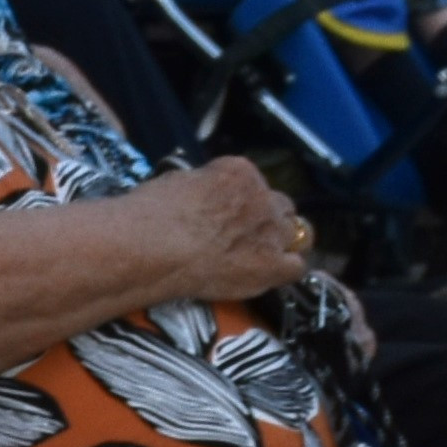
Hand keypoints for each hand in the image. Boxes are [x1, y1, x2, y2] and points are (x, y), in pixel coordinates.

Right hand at [147, 158, 316, 306]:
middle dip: (264, 218)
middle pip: (279, 205)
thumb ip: (199, 188)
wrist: (149, 249)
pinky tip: (268, 275)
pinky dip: (285, 270)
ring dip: (281, 242)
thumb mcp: (173, 183)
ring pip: (298, 233)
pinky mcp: (273, 265)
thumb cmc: (149, 215)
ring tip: (260, 256)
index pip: (250, 181)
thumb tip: (198, 194)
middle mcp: (262, 197)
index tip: (220, 212)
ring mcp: (271, 232)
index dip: (237, 199)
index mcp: (238, 172)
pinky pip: (296, 267)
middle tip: (241, 234)